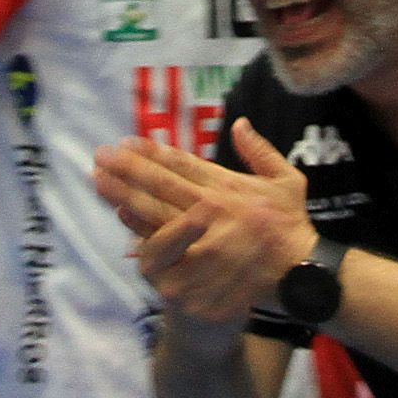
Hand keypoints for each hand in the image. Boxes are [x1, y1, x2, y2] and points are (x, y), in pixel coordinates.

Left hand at [90, 120, 315, 324]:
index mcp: (228, 186)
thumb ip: (260, 151)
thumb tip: (240, 123)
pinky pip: (163, 245)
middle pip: (160, 184)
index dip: (152, 152)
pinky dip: (140, 228)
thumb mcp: (287, 180)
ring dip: (124, 193)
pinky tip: (120, 213)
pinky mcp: (198, 265)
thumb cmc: (291, 227)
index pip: (182, 164)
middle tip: (100, 156)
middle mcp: (212, 208)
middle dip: (127, 168)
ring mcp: (202, 237)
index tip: (126, 142)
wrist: (298, 274)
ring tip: (99, 180)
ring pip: (155, 211)